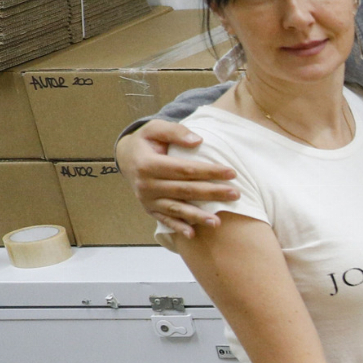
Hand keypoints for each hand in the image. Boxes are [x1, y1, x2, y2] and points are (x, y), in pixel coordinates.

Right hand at [121, 118, 234, 233]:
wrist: (127, 158)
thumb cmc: (147, 142)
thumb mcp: (154, 128)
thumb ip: (175, 131)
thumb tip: (198, 141)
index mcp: (148, 164)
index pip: (184, 169)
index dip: (209, 171)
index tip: (232, 172)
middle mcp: (146, 184)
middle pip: (185, 190)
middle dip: (212, 193)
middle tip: (236, 194)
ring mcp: (147, 199)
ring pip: (176, 208)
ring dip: (198, 216)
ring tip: (218, 222)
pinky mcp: (149, 209)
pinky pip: (165, 220)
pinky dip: (178, 227)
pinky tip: (192, 234)